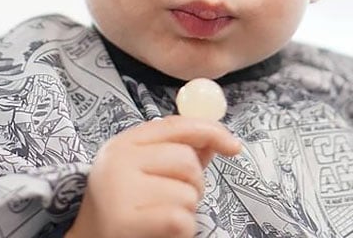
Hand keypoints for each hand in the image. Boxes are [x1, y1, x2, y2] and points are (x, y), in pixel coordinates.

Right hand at [65, 115, 240, 237]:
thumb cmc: (125, 206)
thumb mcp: (145, 171)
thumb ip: (177, 152)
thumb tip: (215, 138)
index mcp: (124, 142)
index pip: (176, 125)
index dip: (210, 131)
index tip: (234, 146)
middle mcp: (119, 160)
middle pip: (186, 160)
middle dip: (195, 183)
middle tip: (180, 199)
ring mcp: (119, 189)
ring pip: (187, 192)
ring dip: (187, 210)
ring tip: (163, 216)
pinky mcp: (124, 220)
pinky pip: (180, 219)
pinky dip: (183, 230)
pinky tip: (163, 232)